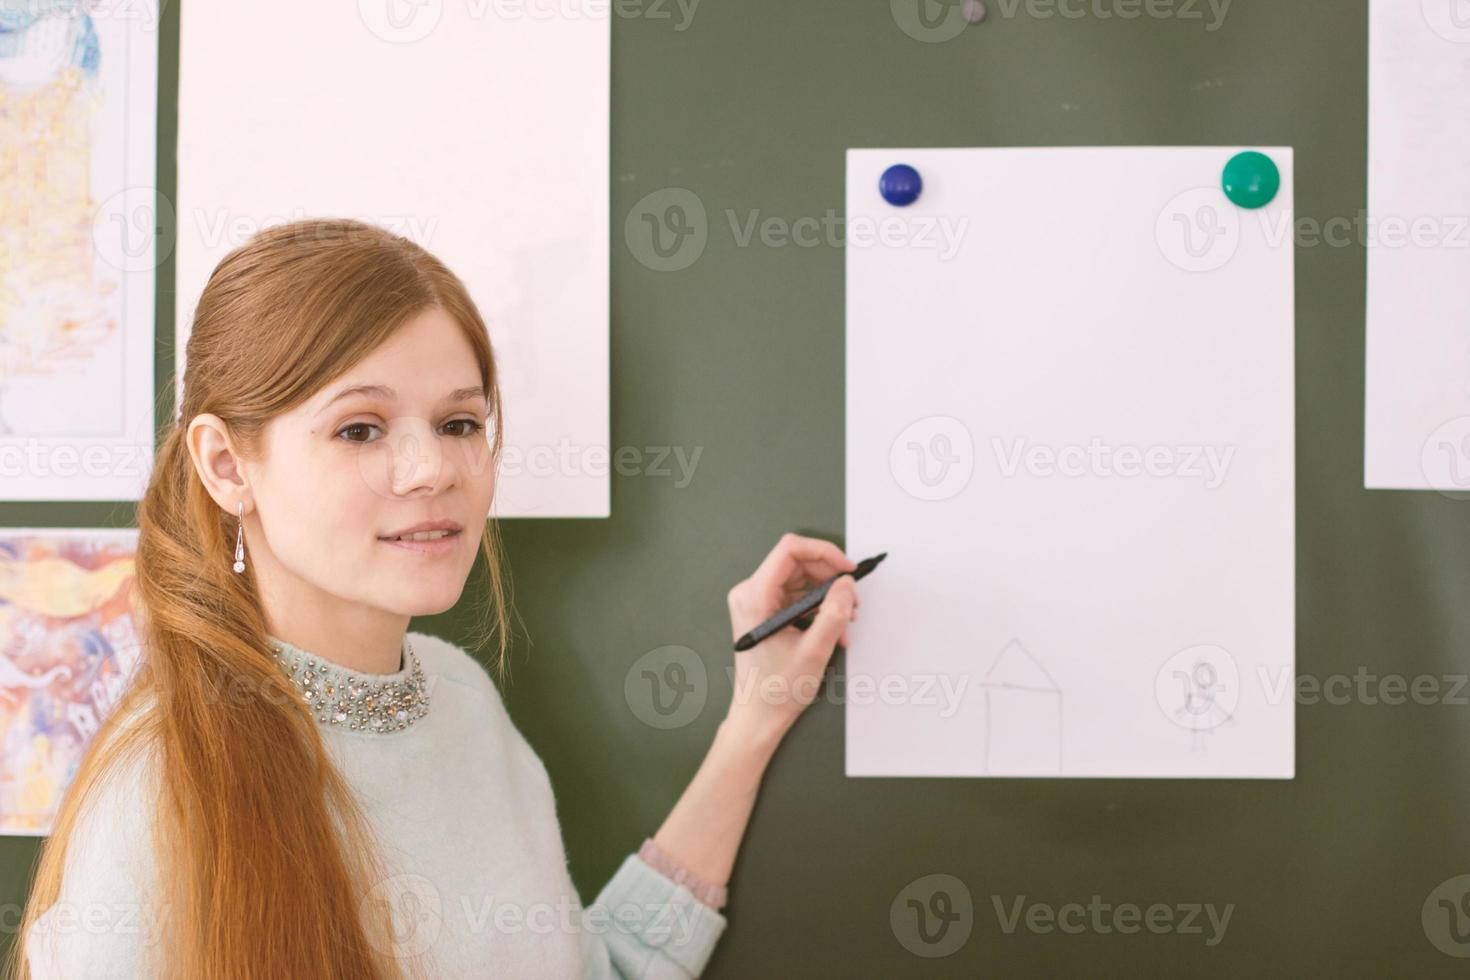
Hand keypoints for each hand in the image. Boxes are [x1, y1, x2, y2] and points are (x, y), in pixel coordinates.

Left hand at [724, 533, 861, 741]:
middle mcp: (750, 593)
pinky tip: (834, 631)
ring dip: (827, 596)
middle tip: (852, 601)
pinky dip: (818, 609)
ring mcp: (756, 602)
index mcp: (754, 596)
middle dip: (830, 578)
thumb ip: (834, 613)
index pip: (790, 550)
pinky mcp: (764, 612)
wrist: (759, 716)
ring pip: (800, 580)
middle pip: (797, 563)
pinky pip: (796, 597)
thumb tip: (847, 583)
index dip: (824, 552)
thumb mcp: (815, 651)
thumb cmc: (777, 689)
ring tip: (846, 621)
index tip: (848, 569)